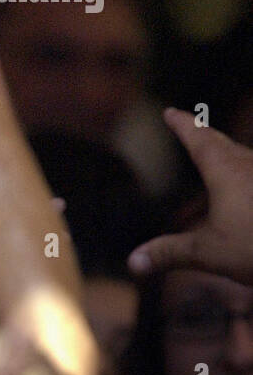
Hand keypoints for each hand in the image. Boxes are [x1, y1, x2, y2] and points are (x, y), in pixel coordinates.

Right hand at [129, 109, 252, 285]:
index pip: (198, 139)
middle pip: (224, 143)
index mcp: (226, 172)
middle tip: (191, 125)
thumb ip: (170, 253)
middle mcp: (251, 167)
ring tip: (220, 156)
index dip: (182, 125)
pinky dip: (247, 174)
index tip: (171, 112)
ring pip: (246, 158)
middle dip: (205, 134)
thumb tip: (133, 261)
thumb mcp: (210, 253)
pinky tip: (247, 190)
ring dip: (230, 153)